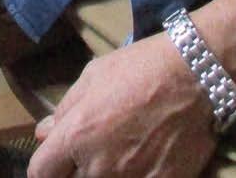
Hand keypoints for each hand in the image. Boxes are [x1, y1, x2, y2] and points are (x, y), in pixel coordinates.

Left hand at [26, 33, 215, 177]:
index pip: (40, 172)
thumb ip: (66, 109)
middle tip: (93, 149)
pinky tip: (144, 158)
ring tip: (122, 150)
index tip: (54, 160)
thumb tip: (45, 133)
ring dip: (106, 173)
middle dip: (76, 169)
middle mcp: (99, 167)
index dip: (45, 166)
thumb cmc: (140, 68)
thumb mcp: (94, 76)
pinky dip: (137, 175)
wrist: (195, 76)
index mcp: (77, 136)